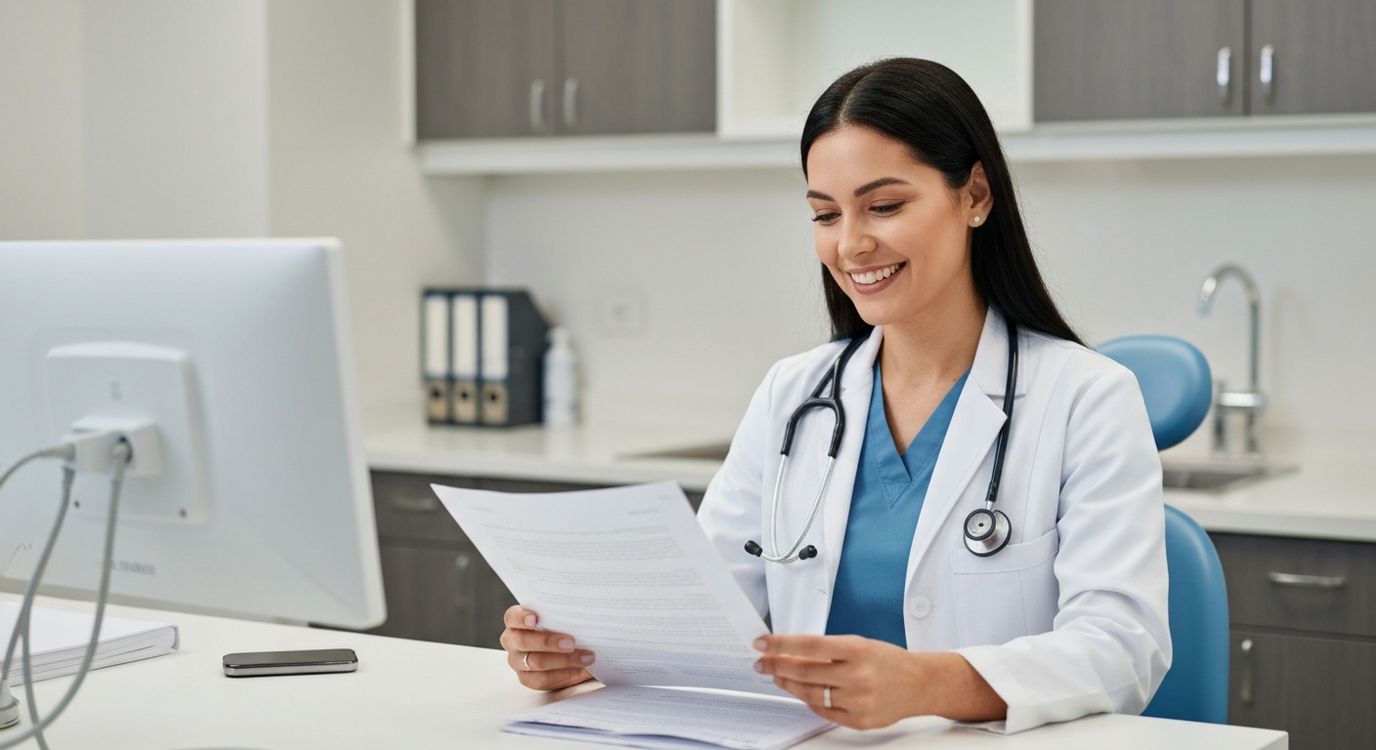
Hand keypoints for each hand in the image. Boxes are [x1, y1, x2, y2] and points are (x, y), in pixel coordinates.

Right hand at [500, 605, 595, 690]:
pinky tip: (582, 670)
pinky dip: (565, 675)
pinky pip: (543, 680)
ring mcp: (517, 661)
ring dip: (564, 660)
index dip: (522, 617)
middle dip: (548, 642)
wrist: (570, 648)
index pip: (512, 617)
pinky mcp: (527, 679)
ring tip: (586, 657)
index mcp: (516, 620)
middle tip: (571, 642)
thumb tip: (583, 612)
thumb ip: (564, 614)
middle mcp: (512, 641)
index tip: (535, 618)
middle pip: (523, 641)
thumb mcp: (561, 617)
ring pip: (535, 662)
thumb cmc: (562, 626)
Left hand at [753, 634, 1004, 729]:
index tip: (763, 642)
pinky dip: (808, 700)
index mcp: (857, 650)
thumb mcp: (859, 644)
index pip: (809, 645)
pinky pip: (823, 711)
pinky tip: (800, 692)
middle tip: (762, 662)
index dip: (781, 644)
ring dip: (788, 684)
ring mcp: (858, 701)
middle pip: (804, 672)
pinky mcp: (858, 720)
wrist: (919, 684)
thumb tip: (790, 652)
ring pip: (809, 694)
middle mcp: (857, 676)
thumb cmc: (888, 660)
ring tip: (777, 676)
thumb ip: (827, 649)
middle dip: (776, 666)